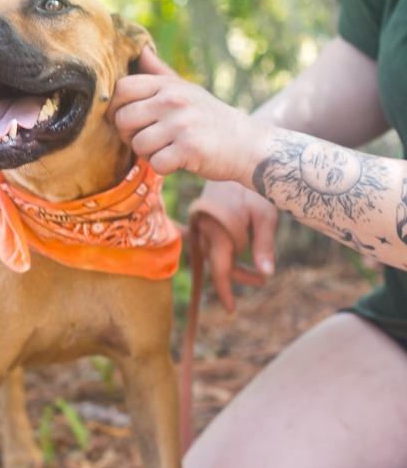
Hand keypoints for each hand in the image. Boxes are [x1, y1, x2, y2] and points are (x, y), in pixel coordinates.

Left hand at [110, 47, 270, 183]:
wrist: (248, 144)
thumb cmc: (210, 118)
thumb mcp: (187, 89)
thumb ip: (160, 73)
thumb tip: (142, 49)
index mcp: (169, 85)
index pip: (122, 89)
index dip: (116, 108)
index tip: (129, 119)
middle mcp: (174, 100)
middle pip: (123, 119)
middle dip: (129, 135)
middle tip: (150, 139)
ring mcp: (182, 124)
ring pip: (138, 145)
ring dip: (148, 154)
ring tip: (168, 149)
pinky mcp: (190, 149)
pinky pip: (156, 164)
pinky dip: (164, 168)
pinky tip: (178, 161)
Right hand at [194, 181, 277, 312]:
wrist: (233, 157)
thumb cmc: (253, 187)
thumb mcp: (265, 216)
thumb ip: (264, 247)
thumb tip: (266, 275)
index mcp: (218, 231)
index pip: (221, 270)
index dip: (227, 291)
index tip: (232, 310)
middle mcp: (204, 230)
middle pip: (218, 265)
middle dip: (238, 276)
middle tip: (260, 280)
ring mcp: (201, 224)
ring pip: (214, 254)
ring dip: (232, 263)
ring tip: (255, 267)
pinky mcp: (202, 219)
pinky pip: (210, 243)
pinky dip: (224, 251)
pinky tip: (238, 250)